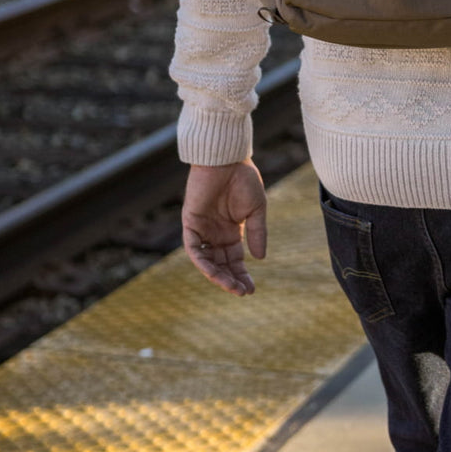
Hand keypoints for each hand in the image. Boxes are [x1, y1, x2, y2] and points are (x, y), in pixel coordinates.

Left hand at [182, 160, 267, 295]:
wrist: (227, 159)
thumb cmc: (244, 179)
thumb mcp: (256, 209)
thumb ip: (257, 233)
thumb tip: (260, 258)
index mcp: (231, 230)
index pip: (234, 259)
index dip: (242, 274)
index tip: (251, 289)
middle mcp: (215, 233)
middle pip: (221, 264)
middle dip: (231, 279)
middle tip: (243, 292)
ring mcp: (202, 229)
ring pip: (206, 260)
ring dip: (217, 275)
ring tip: (231, 287)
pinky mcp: (190, 223)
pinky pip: (194, 248)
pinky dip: (202, 262)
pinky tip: (214, 272)